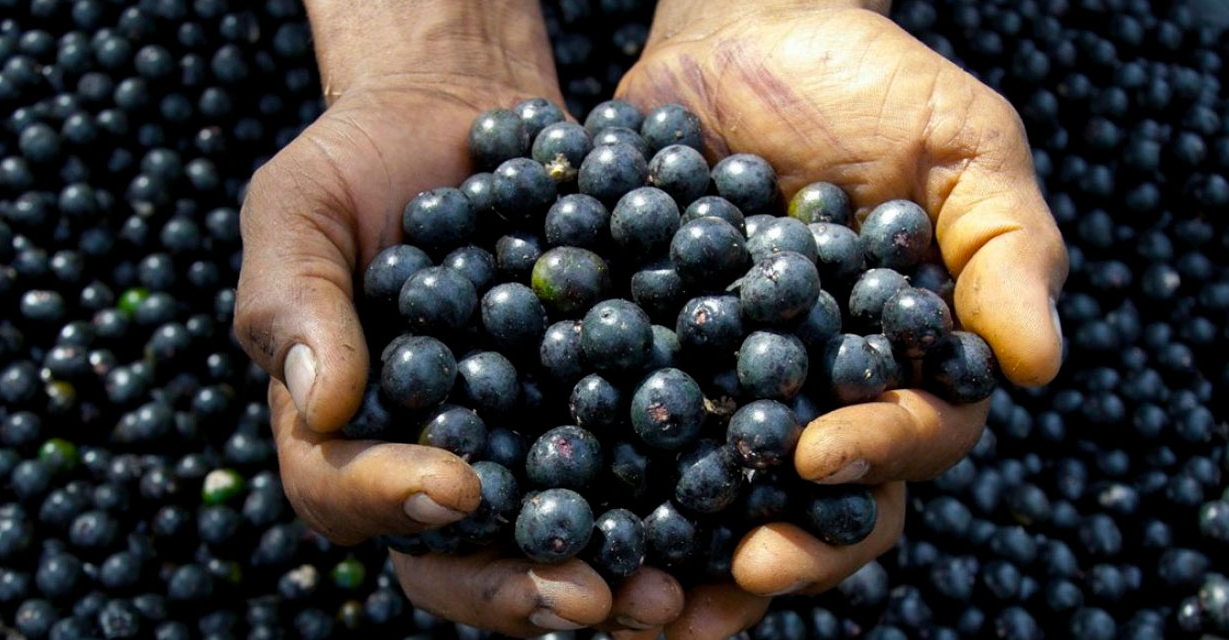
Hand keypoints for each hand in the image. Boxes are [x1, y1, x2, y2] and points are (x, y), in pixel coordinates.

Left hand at [612, 0, 1067, 633]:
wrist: (739, 30)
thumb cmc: (865, 82)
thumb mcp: (960, 144)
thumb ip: (1003, 248)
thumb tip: (1039, 366)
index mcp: (904, 360)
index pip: (911, 435)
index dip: (873, 456)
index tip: (816, 453)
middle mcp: (818, 390)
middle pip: (818, 499)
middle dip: (788, 543)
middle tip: (742, 570)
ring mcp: (728, 382)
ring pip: (721, 491)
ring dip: (691, 548)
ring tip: (651, 595)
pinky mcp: (650, 357)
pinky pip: (627, 426)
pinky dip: (605, 471)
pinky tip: (571, 505)